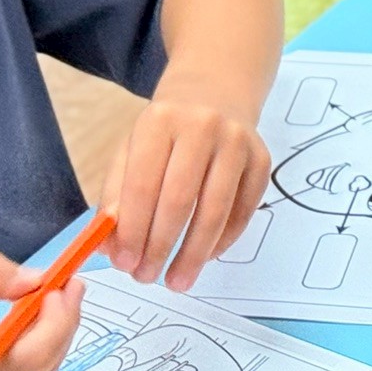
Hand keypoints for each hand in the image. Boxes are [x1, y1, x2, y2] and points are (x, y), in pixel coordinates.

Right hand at [0, 254, 83, 370]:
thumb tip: (36, 279)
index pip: (42, 348)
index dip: (64, 312)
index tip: (69, 279)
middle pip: (42, 366)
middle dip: (60, 324)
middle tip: (64, 286)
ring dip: (41, 339)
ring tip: (41, 300)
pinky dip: (16, 357)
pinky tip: (12, 327)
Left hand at [101, 88, 270, 290]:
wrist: (215, 90)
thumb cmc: (167, 129)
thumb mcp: (132, 148)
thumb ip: (117, 196)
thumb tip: (109, 248)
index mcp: (161, 121)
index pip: (144, 185)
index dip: (133, 230)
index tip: (123, 264)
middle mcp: (203, 127)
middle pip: (181, 201)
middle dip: (160, 247)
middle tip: (146, 277)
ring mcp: (238, 143)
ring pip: (216, 211)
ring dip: (194, 254)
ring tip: (177, 280)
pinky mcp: (262, 160)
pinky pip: (243, 212)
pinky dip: (222, 241)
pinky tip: (204, 256)